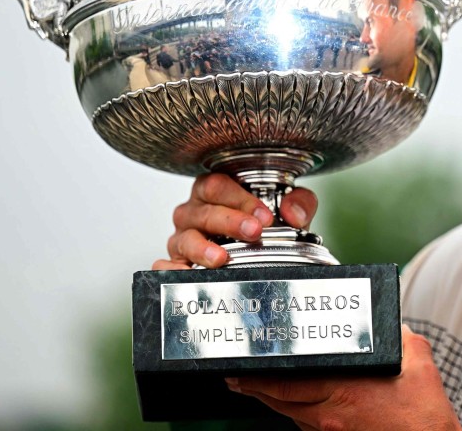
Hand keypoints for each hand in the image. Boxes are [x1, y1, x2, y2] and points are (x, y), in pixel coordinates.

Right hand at [152, 173, 318, 269]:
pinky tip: (187, 274)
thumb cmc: (262, 224)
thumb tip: (294, 213)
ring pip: (185, 238)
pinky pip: (164, 265)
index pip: (219, 186)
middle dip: (230, 221)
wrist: (257, 252)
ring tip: (221, 258)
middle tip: (254, 232)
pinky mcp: (176, 262)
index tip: (264, 216)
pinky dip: (171, 269)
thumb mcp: (285, 209)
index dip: (241, 199)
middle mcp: (194, 212)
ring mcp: (182, 238)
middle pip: (204, 211)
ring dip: (203, 248)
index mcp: (215, 191)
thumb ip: (298, 202)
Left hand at [226, 325, 461, 430]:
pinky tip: (291, 404)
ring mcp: (332, 430)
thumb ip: (398, 334)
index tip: (245, 362)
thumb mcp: (416, 358)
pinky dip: (294, 413)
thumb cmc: (422, 411)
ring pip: (289, 413)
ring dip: (269, 399)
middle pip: (280, 398)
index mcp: (345, 386)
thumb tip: (391, 321)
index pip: (289, 378)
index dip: (262, 372)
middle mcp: (332, 411)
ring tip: (252, 386)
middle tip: (236, 375)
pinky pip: (306, 425)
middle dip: (253, 386)